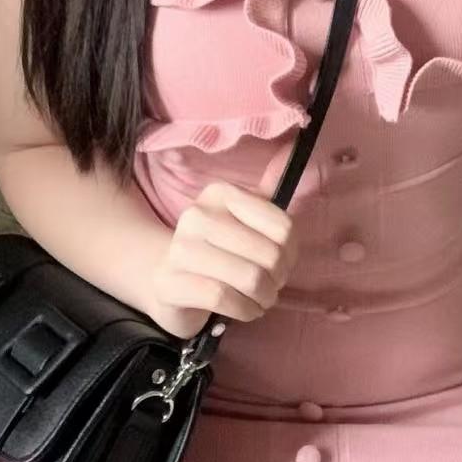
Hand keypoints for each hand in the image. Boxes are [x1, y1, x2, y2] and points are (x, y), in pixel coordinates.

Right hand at [148, 179, 299, 339]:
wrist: (169, 281)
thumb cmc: (219, 251)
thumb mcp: (244, 219)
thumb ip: (267, 192)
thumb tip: (291, 150)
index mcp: (220, 194)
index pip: (283, 226)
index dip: (292, 252)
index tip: (284, 262)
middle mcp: (197, 215)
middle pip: (269, 255)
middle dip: (278, 279)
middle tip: (272, 286)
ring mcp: (179, 249)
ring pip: (249, 278)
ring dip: (264, 297)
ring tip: (261, 300)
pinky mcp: (170, 282)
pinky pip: (224, 298)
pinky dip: (245, 310)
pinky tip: (246, 310)